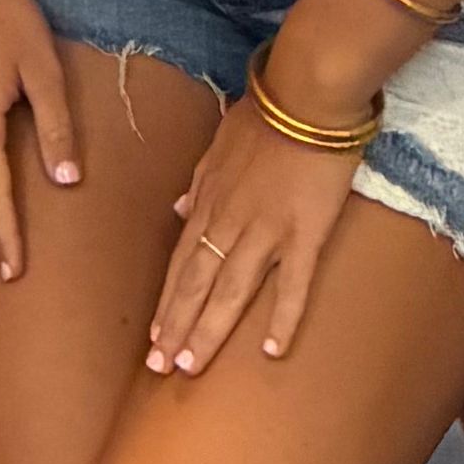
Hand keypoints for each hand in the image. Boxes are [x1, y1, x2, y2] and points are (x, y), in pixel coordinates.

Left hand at [149, 80, 363, 374]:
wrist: (308, 95)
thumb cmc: (266, 114)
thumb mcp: (218, 145)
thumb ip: (198, 183)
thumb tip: (179, 212)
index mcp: (209, 201)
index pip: (180, 262)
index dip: (168, 303)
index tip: (155, 337)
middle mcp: (230, 222)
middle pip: (196, 283)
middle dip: (177, 327)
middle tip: (161, 368)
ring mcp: (266, 231)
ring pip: (230, 291)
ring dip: (209, 330)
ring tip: (192, 367)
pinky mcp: (305, 233)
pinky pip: (292, 284)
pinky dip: (282, 318)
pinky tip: (271, 351)